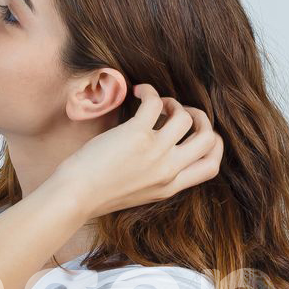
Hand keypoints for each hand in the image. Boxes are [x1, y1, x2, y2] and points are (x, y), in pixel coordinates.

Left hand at [61, 83, 224, 212]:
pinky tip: (138, 92)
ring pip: (184, 117)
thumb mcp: (139, 193)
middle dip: (201, 119)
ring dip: (173, 104)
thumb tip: (164, 152)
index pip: (212, 168)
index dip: (214, 147)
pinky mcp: (136, 135)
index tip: (200, 133)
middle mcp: (168, 170)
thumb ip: (156, 177)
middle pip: (208, 139)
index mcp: (170, 187)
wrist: (74, 197)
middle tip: (181, 112)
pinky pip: (155, 102)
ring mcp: (155, 152)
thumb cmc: (97, 194)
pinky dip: (150, 91)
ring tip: (156, 105)